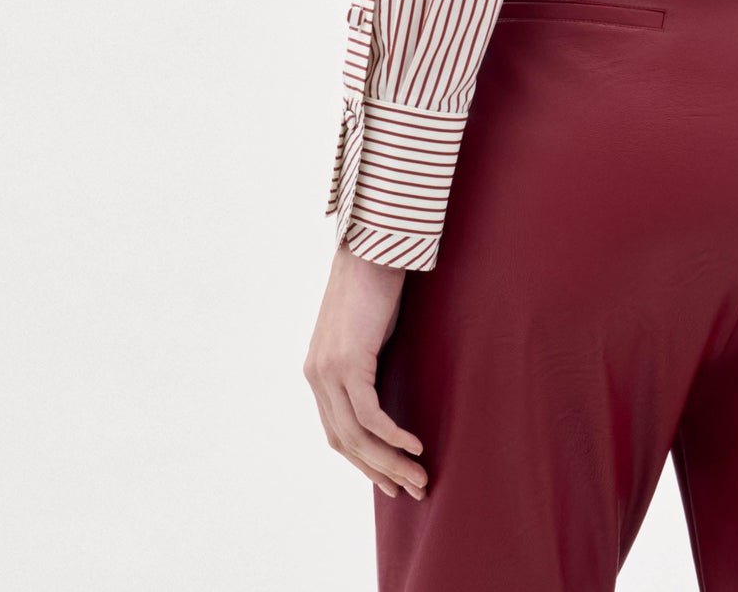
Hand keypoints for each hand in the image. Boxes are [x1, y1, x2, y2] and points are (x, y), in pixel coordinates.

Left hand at [304, 242, 428, 499]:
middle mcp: (317, 376)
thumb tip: (388, 391)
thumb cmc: (376, 285)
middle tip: (413, 489)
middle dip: (381, 471)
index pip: (338, 434)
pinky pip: (370, 415)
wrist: (371, 248)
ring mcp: (329, 371)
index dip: (365, 463)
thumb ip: (367, 364)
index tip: (392, 481)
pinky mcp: (348, 363)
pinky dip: (392, 436)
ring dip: (391, 462)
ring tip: (420, 476)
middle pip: (347, 443)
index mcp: (318, 373)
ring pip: (359, 435)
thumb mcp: (367, 334)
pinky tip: (415, 445)